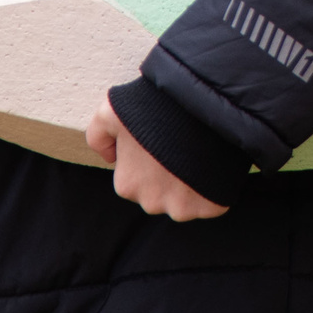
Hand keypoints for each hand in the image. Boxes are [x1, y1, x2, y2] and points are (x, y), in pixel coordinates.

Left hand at [85, 98, 229, 220]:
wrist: (202, 104)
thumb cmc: (154, 106)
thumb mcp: (111, 110)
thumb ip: (98, 135)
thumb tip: (109, 158)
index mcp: (127, 185)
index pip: (135, 178)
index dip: (148, 158)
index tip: (160, 140)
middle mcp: (152, 203)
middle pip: (160, 192)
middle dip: (168, 174)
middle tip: (180, 144)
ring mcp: (183, 208)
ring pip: (186, 199)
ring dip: (192, 182)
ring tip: (199, 152)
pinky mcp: (211, 207)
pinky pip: (212, 202)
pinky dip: (214, 187)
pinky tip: (213, 163)